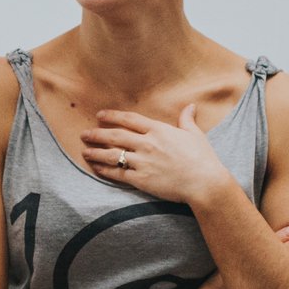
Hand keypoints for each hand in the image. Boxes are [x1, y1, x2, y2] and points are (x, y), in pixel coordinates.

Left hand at [82, 105, 232, 207]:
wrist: (204, 182)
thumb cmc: (202, 158)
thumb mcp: (195, 134)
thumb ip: (187, 119)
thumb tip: (191, 106)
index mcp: (158, 130)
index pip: (129, 119)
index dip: (112, 116)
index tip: (100, 115)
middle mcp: (146, 144)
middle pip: (115, 136)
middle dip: (97, 134)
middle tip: (84, 134)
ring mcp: (142, 162)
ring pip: (112, 155)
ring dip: (96, 152)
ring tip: (84, 151)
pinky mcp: (141, 179)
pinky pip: (117, 173)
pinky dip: (104, 170)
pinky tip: (96, 168)